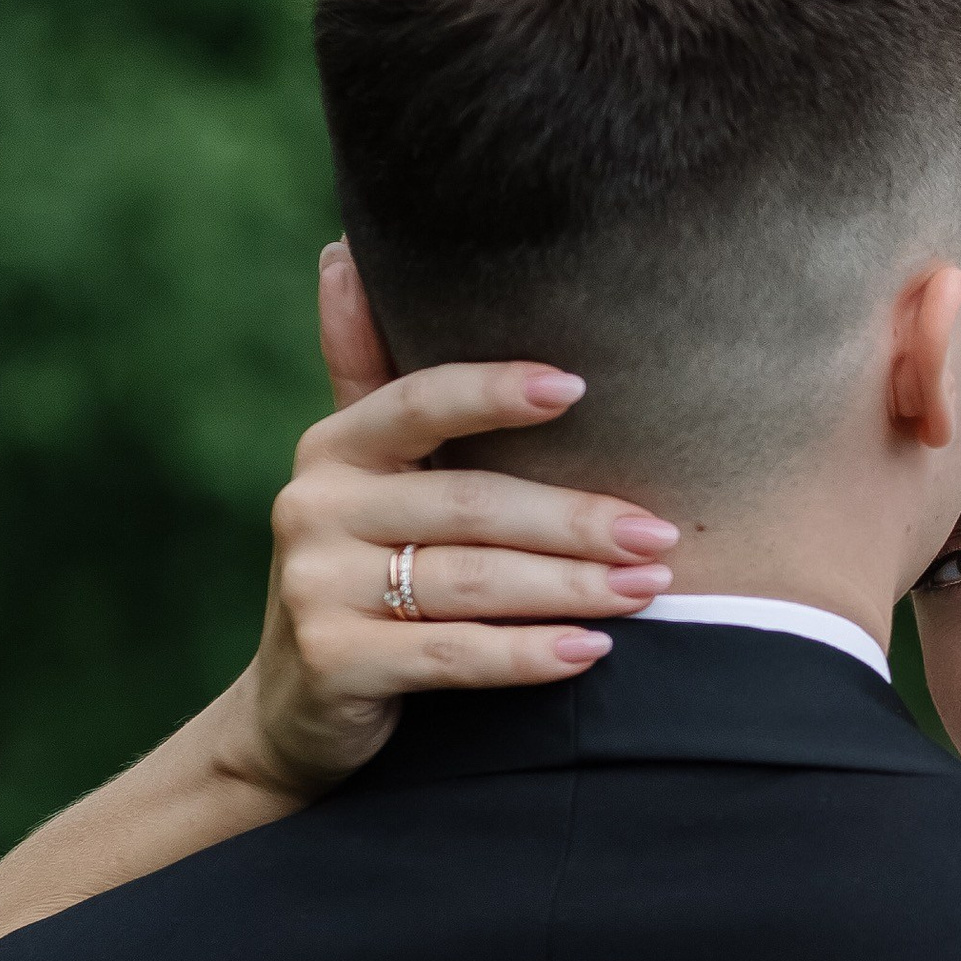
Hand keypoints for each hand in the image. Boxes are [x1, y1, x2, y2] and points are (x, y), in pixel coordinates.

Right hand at [210, 246, 679, 801]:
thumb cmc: (367, 576)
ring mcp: (316, 587)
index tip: (580, 387)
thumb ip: (369, 376)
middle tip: (661, 531)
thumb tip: (344, 250)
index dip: (495, 391)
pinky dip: (526, 655)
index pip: (420, 401)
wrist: (299, 710)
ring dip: (571, 585)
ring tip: (649, 586)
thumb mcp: (364, 477)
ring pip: (470, 579)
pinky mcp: (333, 663)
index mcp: (334, 447)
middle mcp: (313, 505)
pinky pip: (452, 653)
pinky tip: (590, 651)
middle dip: (575, 517)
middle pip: (469, 502)